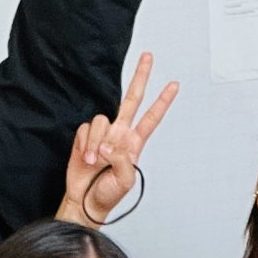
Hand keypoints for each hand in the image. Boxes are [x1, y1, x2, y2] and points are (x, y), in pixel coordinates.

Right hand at [57, 53, 178, 226]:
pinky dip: (86, 144)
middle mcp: (120, 134)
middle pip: (132, 99)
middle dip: (140, 77)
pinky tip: (86, 158)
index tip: (174, 85)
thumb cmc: (107, 194)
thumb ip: (124, 158)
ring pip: (101, 120)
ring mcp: (103, 135)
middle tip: (148, 56)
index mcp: (134, 144)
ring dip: (97, 142)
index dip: (162, 101)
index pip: (152, 118)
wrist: (84, 201)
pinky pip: (86, 129)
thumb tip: (110, 143)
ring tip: (95, 160)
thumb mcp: (126, 180)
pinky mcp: (86, 137)